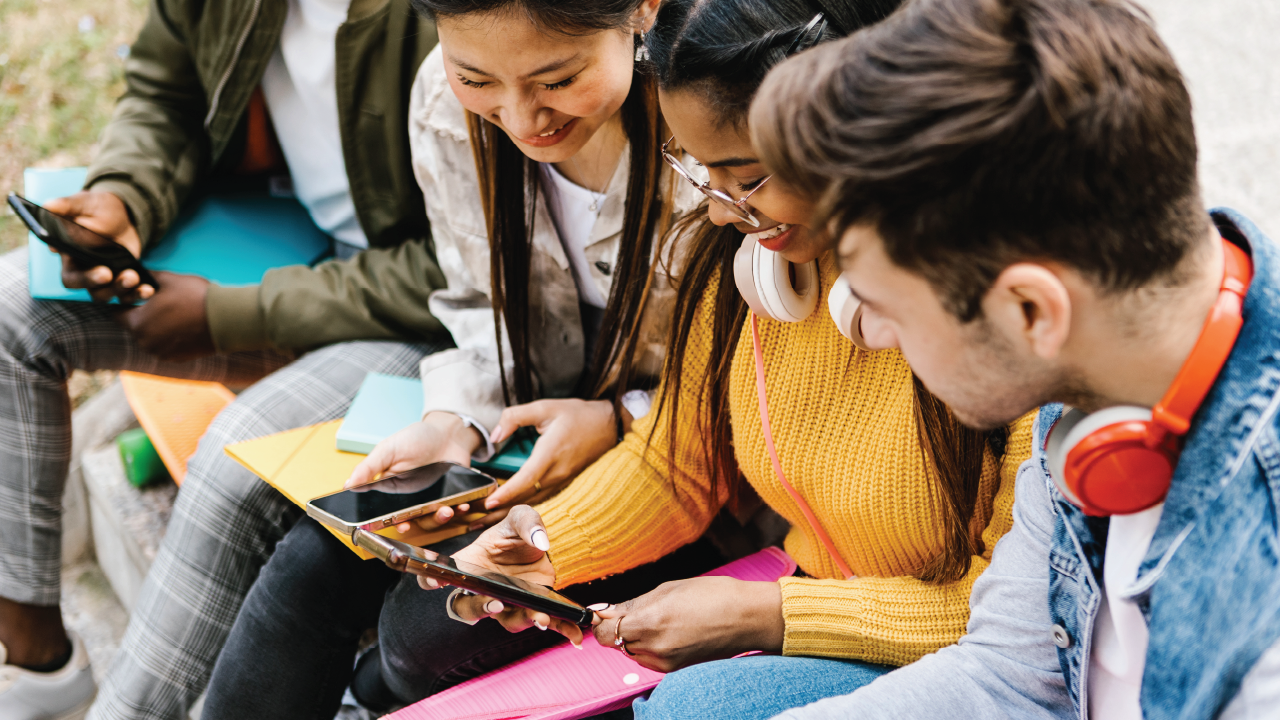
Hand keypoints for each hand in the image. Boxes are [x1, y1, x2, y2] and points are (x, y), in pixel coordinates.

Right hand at [43, 191, 151, 301]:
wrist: (124, 215)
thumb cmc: (97, 208)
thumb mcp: (84, 203)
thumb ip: (68, 206)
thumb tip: (49, 205)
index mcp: (70, 257)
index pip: (71, 277)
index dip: (85, 279)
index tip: (104, 272)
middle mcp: (85, 272)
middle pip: (91, 290)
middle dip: (105, 286)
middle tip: (115, 275)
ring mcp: (106, 279)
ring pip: (110, 295)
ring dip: (122, 291)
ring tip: (134, 277)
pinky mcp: (122, 280)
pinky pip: (128, 295)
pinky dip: (138, 294)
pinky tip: (149, 289)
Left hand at [115, 272, 214, 361]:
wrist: (227, 319)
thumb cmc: (196, 297)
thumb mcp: (169, 279)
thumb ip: (148, 276)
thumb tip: (137, 271)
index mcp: (137, 323)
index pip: (117, 313)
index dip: (123, 302)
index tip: (133, 296)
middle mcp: (145, 342)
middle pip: (135, 326)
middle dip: (143, 315)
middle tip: (159, 303)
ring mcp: (161, 353)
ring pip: (150, 338)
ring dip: (157, 328)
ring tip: (175, 315)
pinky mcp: (177, 359)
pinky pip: (166, 347)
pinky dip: (171, 338)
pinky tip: (185, 326)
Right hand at [346, 413, 484, 530]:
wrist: (450, 432)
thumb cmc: (417, 437)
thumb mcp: (389, 449)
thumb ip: (369, 467)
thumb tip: (348, 485)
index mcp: (390, 487)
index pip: (384, 511)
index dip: (389, 522)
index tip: (397, 524)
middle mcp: (408, 498)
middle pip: (409, 520)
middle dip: (415, 523)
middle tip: (418, 521)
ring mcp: (429, 499)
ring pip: (430, 519)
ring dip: (438, 519)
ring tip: (447, 510)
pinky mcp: (448, 498)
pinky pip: (452, 511)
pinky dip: (458, 511)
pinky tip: (461, 506)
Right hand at [436, 505, 589, 645]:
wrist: (544, 545)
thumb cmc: (519, 533)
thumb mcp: (521, 517)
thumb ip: (527, 522)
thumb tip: (540, 541)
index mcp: (469, 566)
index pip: (439, 577)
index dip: (430, 580)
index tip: (435, 580)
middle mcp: (483, 590)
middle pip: (469, 609)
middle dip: (480, 609)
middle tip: (495, 604)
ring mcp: (508, 603)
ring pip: (508, 620)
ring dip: (523, 620)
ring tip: (541, 618)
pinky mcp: (532, 608)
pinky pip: (542, 623)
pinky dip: (559, 630)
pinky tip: (575, 635)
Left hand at [483, 398, 624, 510]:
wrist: (610, 425)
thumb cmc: (577, 415)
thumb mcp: (545, 406)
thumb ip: (515, 417)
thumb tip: (494, 435)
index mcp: (551, 453)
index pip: (526, 479)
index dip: (507, 493)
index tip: (488, 501)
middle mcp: (557, 472)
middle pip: (525, 497)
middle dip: (499, 509)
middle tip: (473, 518)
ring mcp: (562, 480)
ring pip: (532, 501)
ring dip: (508, 512)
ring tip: (484, 521)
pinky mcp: (564, 482)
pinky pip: (540, 498)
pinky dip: (522, 506)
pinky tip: (507, 512)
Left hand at [591, 577, 784, 671]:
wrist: (747, 617)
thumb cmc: (712, 596)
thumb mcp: (667, 589)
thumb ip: (632, 604)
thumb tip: (605, 611)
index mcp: (649, 623)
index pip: (605, 633)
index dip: (602, 622)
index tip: (607, 612)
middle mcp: (654, 648)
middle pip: (617, 643)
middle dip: (621, 628)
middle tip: (638, 610)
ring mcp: (666, 663)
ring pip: (633, 653)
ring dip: (636, 638)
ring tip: (660, 620)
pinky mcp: (676, 670)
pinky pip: (650, 660)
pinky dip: (651, 647)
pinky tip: (670, 631)